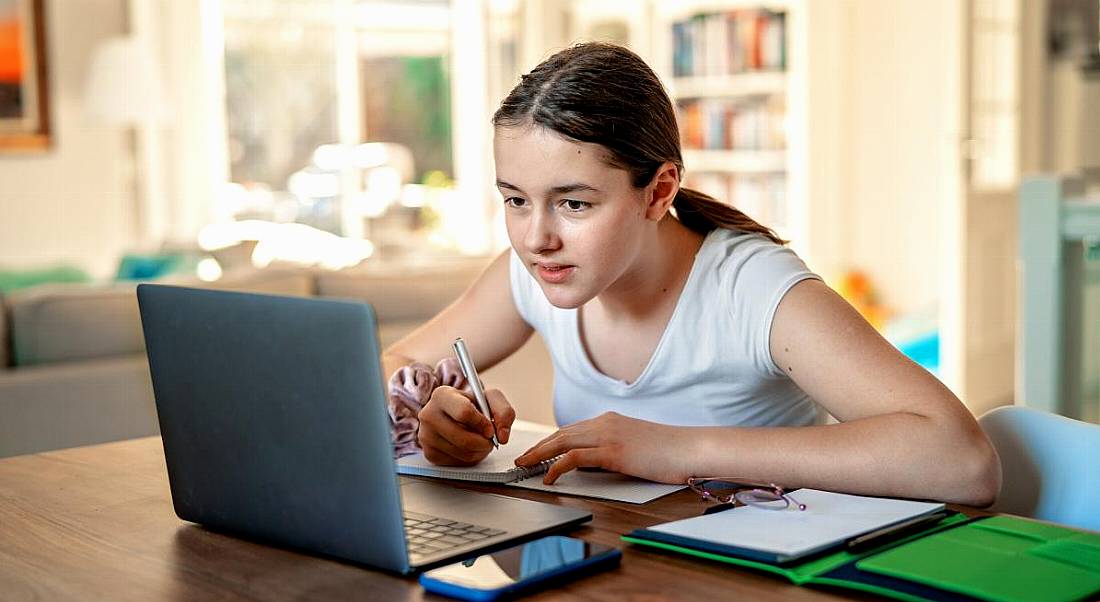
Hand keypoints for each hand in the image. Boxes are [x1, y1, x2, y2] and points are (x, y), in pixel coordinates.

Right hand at [417, 386, 515, 465]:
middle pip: (463, 439)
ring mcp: (426, 436)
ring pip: (462, 453)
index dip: (482, 424)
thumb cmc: (471, 405)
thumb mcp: (490, 399)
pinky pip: (457, 462)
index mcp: (442, 395)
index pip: (464, 412)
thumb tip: (502, 436)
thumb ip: (504, 411)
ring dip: (479, 451)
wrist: (454, 414)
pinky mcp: (430, 453)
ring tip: (480, 441)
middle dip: (484, 442)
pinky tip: (469, 447)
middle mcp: (429, 415)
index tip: (490, 428)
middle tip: (489, 439)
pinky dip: (470, 458)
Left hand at [513, 412, 694, 484]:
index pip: (571, 430)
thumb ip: (613, 451)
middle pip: (561, 434)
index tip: (536, 452)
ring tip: (524, 466)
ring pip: (562, 442)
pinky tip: (548, 477)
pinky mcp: (612, 451)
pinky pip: (574, 458)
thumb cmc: (670, 452)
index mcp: (610, 420)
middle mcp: (605, 423)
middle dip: (538, 446)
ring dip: (539, 454)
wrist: (692, 448)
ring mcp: (608, 435)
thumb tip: (593, 466)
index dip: (550, 441)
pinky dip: (556, 466)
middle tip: (521, 458)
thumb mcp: (636, 447)